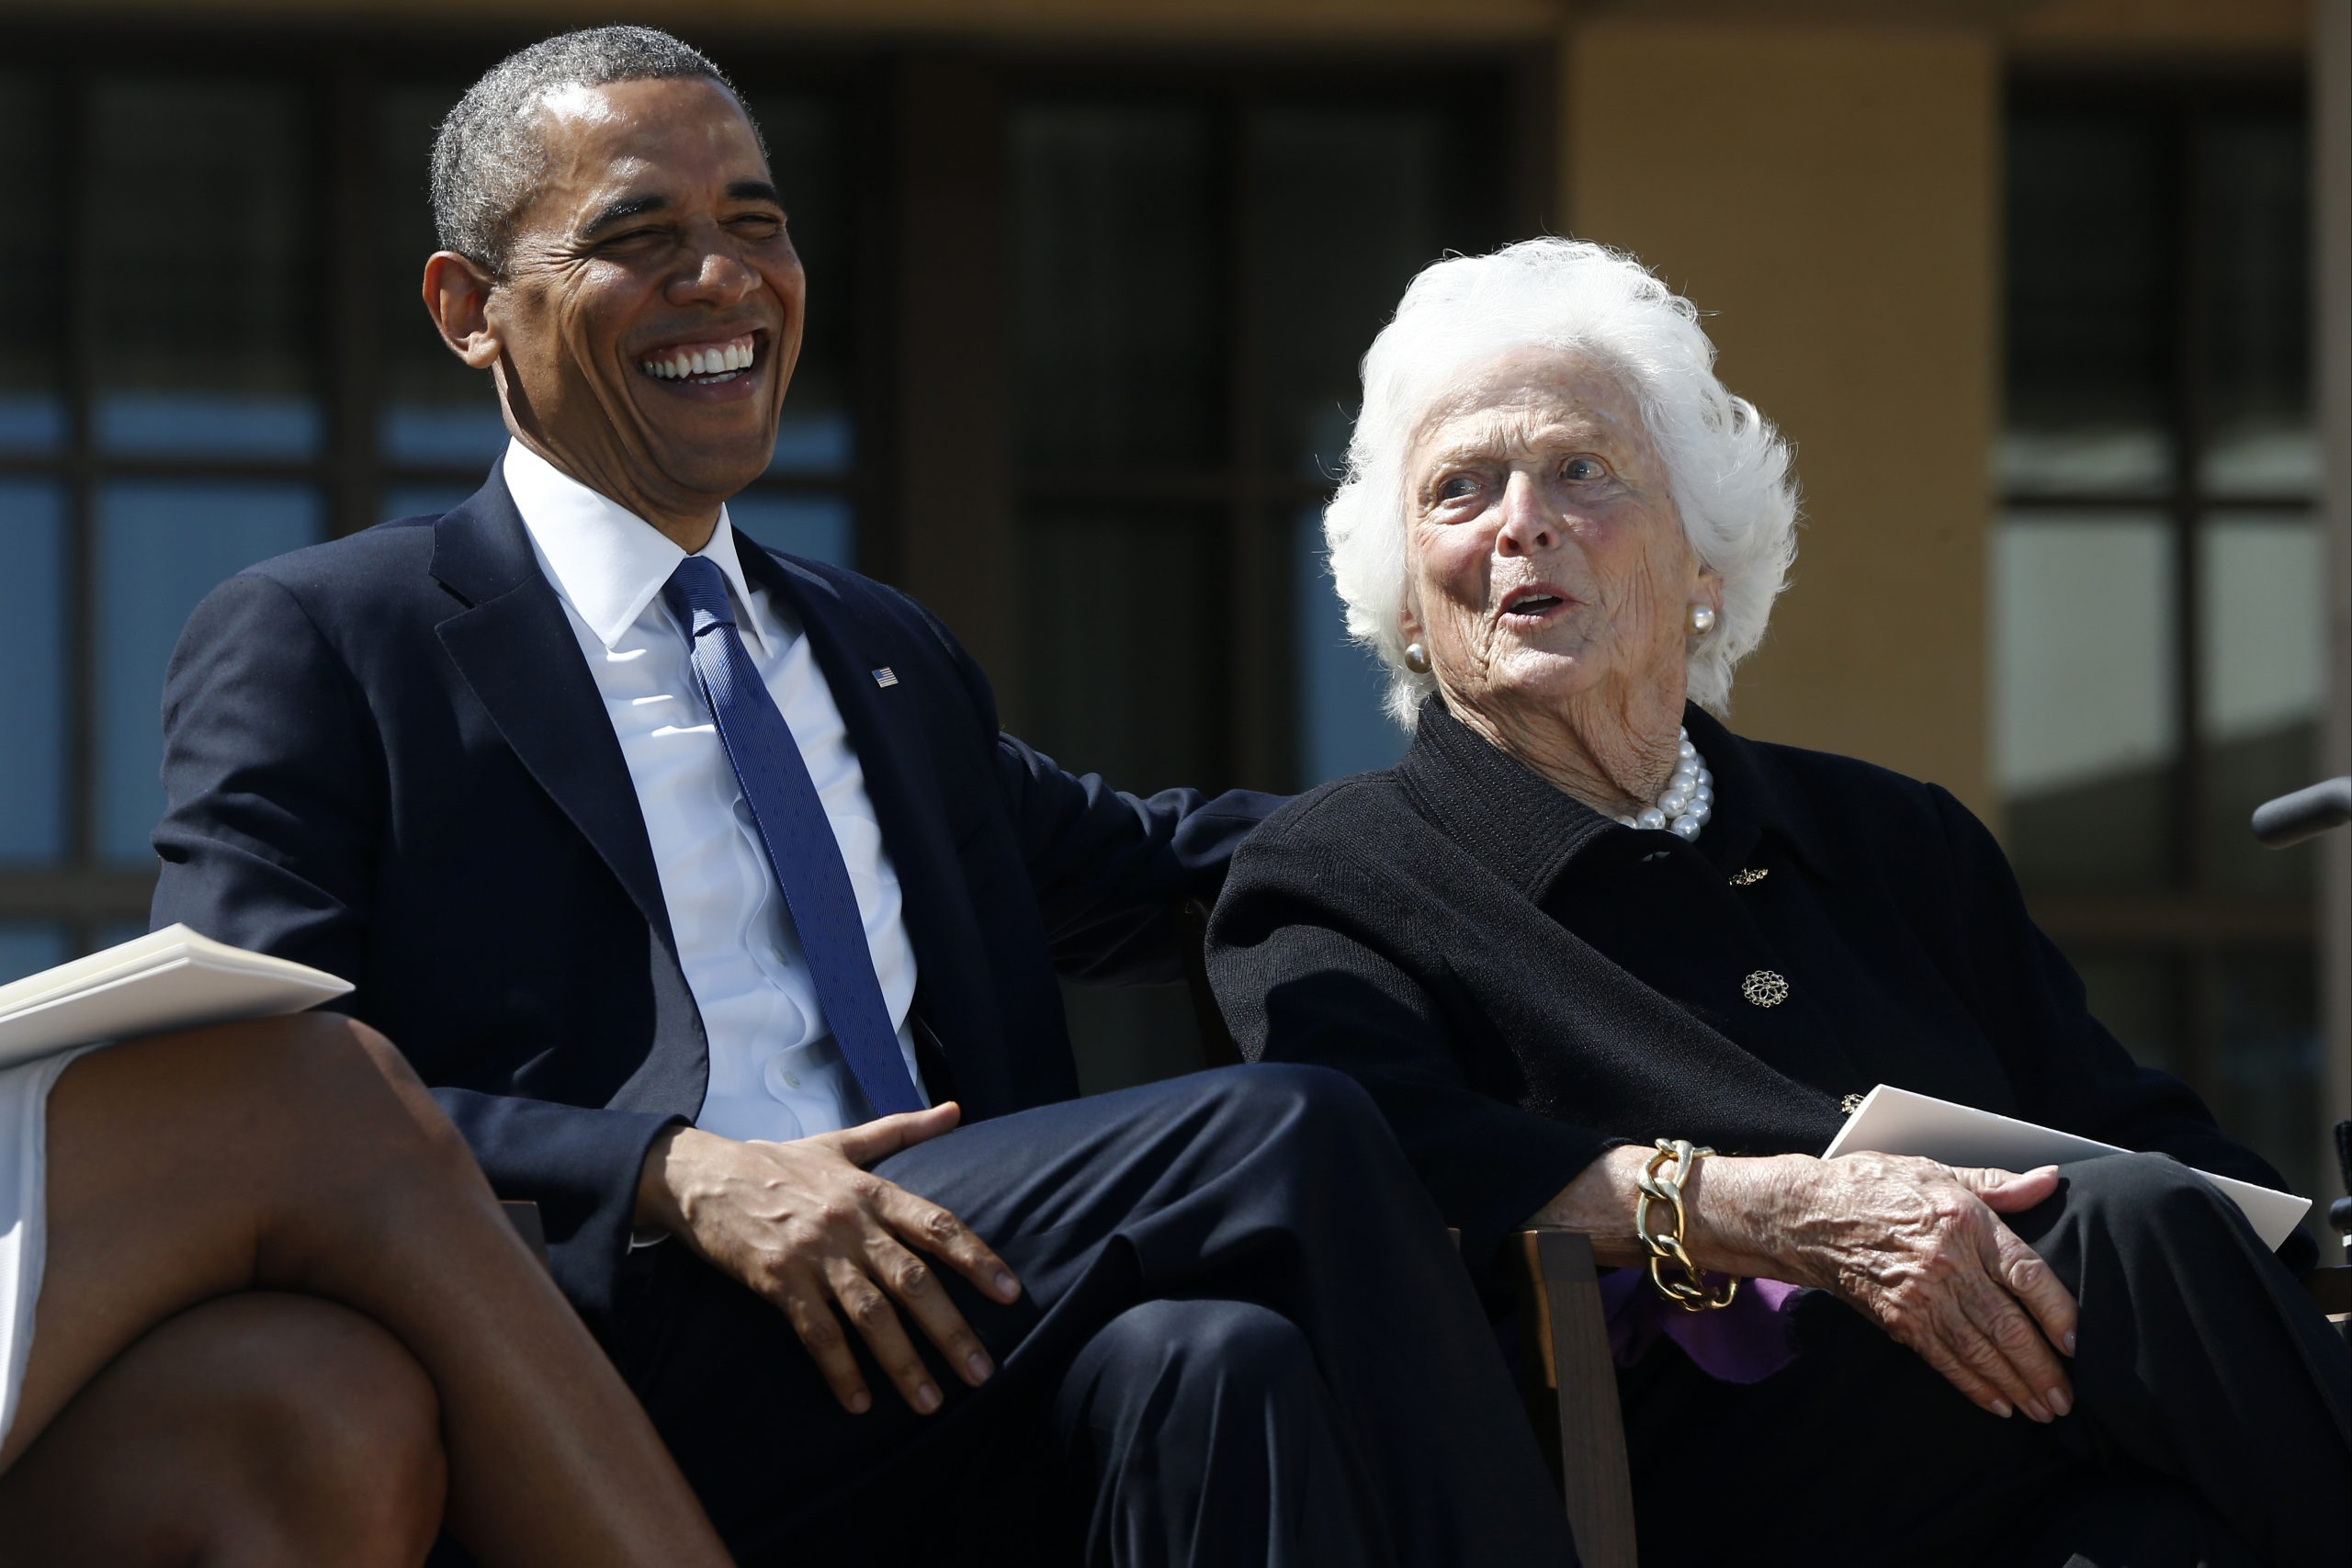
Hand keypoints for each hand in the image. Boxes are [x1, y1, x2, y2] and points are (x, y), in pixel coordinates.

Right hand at [635, 1103, 1021, 1415]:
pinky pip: (816, 1333)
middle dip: (950, 1329)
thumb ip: (903, 1130)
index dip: (977, 1258)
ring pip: (869, 1314)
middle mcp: (849, 1222)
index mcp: (871, 1189)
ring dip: (902, 1361)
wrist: (701, 1174)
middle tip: (982, 1371)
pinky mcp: (776, 1281)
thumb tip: (957, 1111)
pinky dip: (840, 1369)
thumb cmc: (778, 1162)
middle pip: (912, 1279)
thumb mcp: (842, 1142)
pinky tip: (861, 1402)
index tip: (1010, 1293)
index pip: (936, 1224)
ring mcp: (812, 1254)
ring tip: (931, 1402)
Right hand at [1754, 1153, 2078, 1422]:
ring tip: (2044, 1409)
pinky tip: (1999, 1404)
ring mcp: (1921, 1295)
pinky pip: (1945, 1360)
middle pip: (2010, 1325)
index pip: (2028, 1274)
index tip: (2079, 1342)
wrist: (1808, 1215)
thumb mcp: (1937, 1171)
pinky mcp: (1898, 1319)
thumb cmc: (1875, 1187)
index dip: (2060, 1313)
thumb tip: (2051, 1180)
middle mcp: (1947, 1263)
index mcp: (1966, 1222)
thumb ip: (1997, 1184)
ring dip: (2017, 1385)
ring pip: (1982, 1350)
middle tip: (2068, 1397)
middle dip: (2044, 1368)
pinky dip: (1974, 1386)